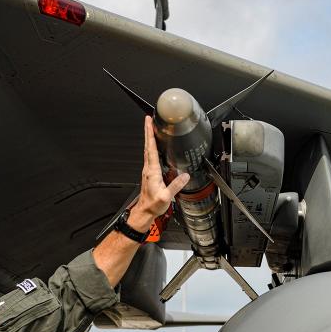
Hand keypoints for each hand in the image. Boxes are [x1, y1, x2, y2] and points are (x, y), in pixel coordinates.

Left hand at [129, 116, 189, 230]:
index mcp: (152, 171)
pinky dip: (151, 148)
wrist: (144, 212)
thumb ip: (176, 185)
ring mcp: (148, 171)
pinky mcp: (149, 174)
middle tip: (149, 119)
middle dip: (148, 131)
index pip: (150, 148)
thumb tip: (185, 175)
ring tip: (152, 129)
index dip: (149, 134)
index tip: (148, 122)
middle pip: (148, 146)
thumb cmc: (152, 205)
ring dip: (149, 139)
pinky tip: (155, 147)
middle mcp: (148, 169)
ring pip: (148, 151)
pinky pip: (150, 157)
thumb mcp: (166, 197)